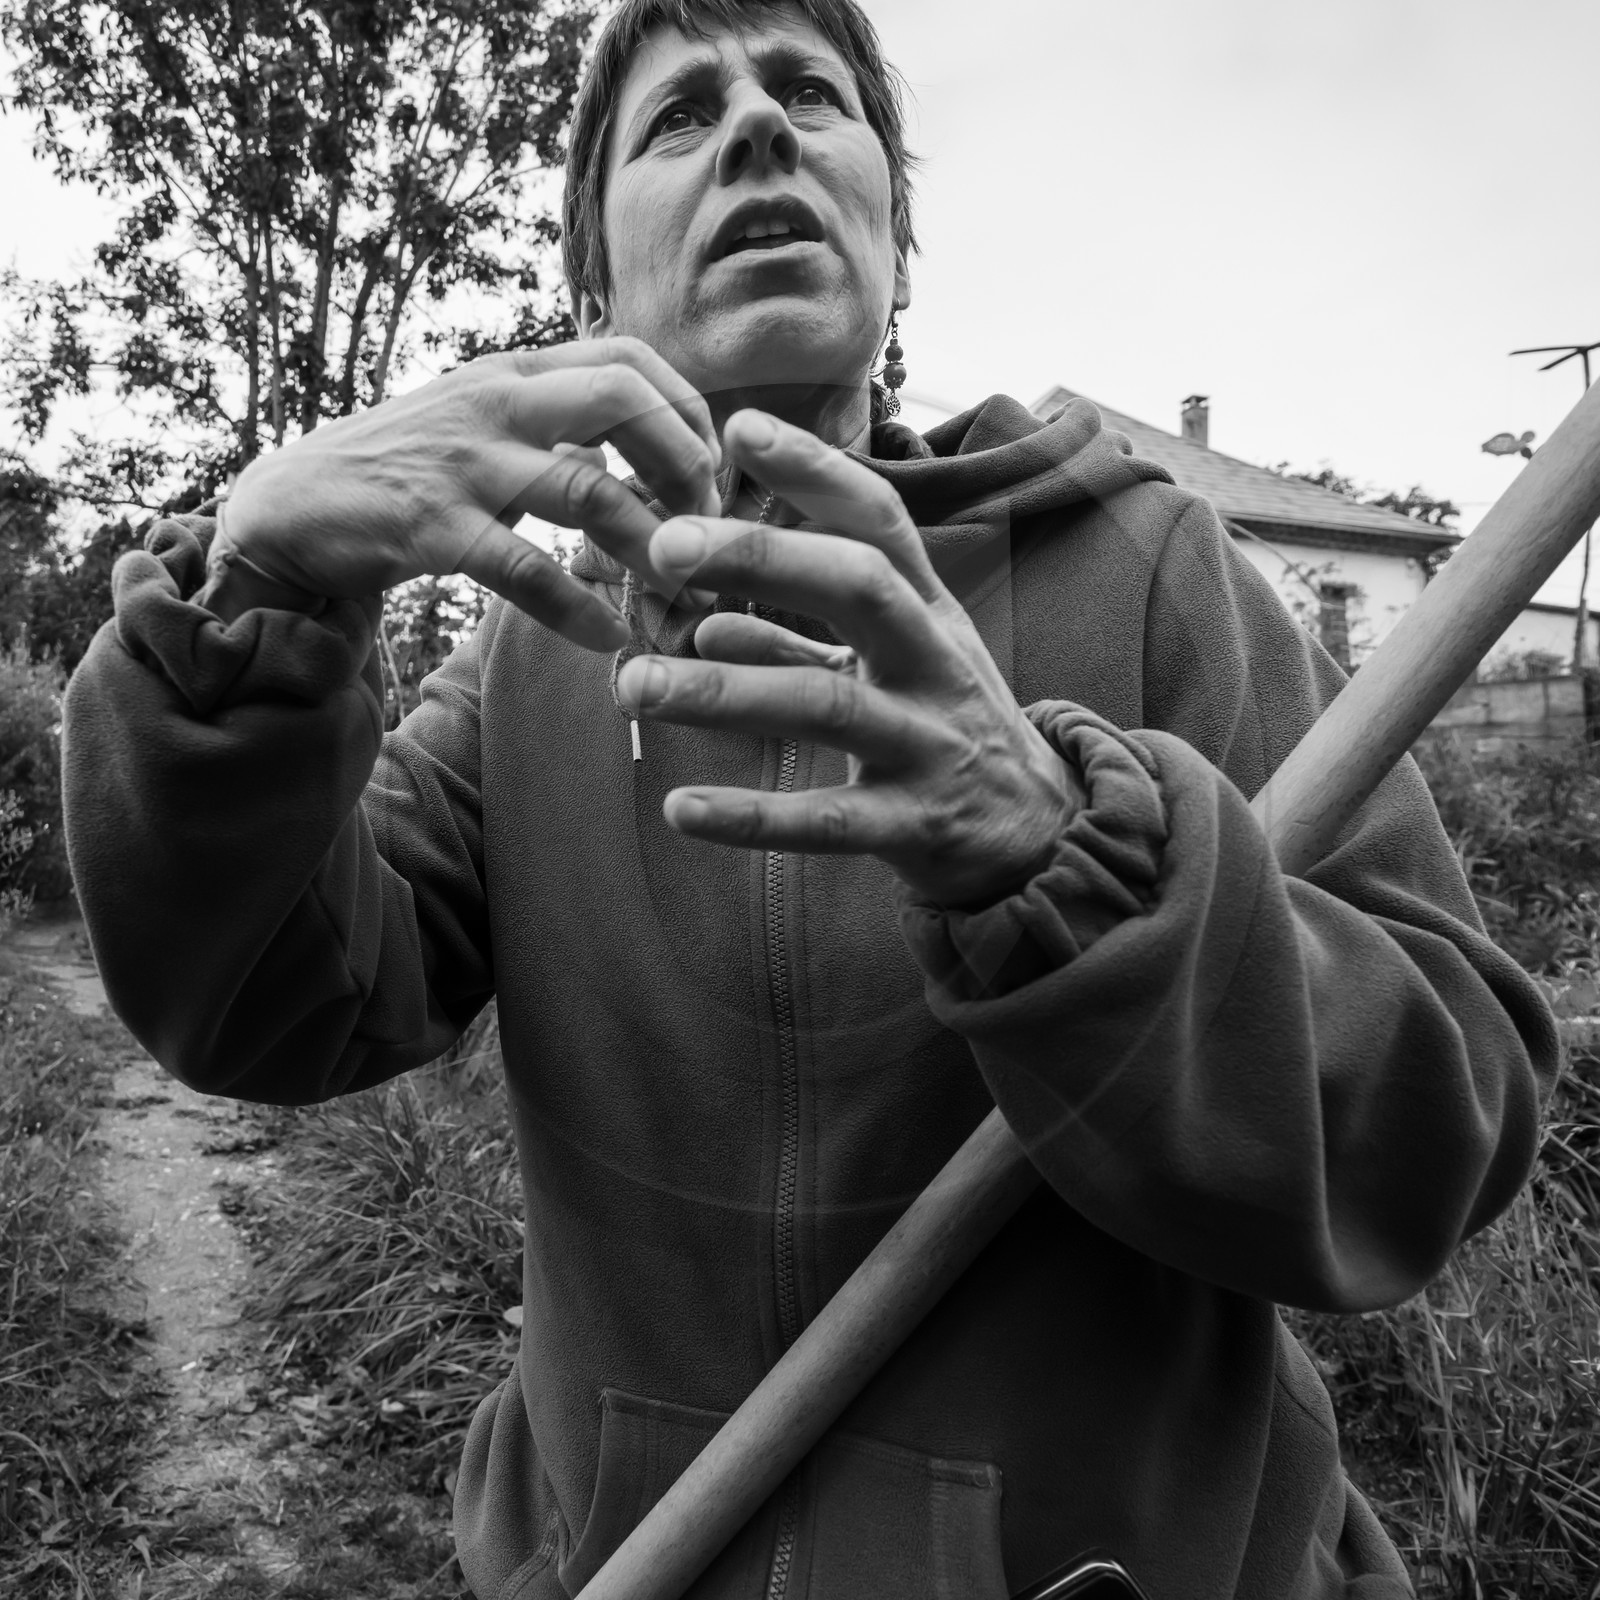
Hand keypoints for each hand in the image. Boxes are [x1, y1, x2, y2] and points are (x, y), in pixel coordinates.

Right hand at [222, 339, 722, 651]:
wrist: (292, 506)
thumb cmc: (410, 471)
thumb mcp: (486, 423)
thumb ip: (558, 421)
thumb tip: (652, 442)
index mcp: (515, 373)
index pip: (630, 356)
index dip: (690, 409)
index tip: (711, 470)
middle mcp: (495, 402)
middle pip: (624, 400)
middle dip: (686, 463)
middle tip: (708, 526)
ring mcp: (464, 462)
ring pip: (589, 490)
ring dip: (651, 544)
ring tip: (680, 588)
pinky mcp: (432, 527)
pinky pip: (526, 570)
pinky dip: (579, 610)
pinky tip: (609, 638)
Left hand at [615, 410, 1083, 905]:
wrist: (1041, 833)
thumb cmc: (947, 730)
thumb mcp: (890, 671)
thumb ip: (800, 647)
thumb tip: (705, 626)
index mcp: (927, 612)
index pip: (879, 519)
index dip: (816, 469)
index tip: (738, 426)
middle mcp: (935, 662)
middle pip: (859, 586)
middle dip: (762, 557)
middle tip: (664, 546)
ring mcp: (929, 742)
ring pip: (826, 705)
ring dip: (722, 693)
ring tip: (632, 688)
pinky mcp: (916, 824)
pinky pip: (829, 820)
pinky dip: (752, 815)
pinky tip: (680, 809)